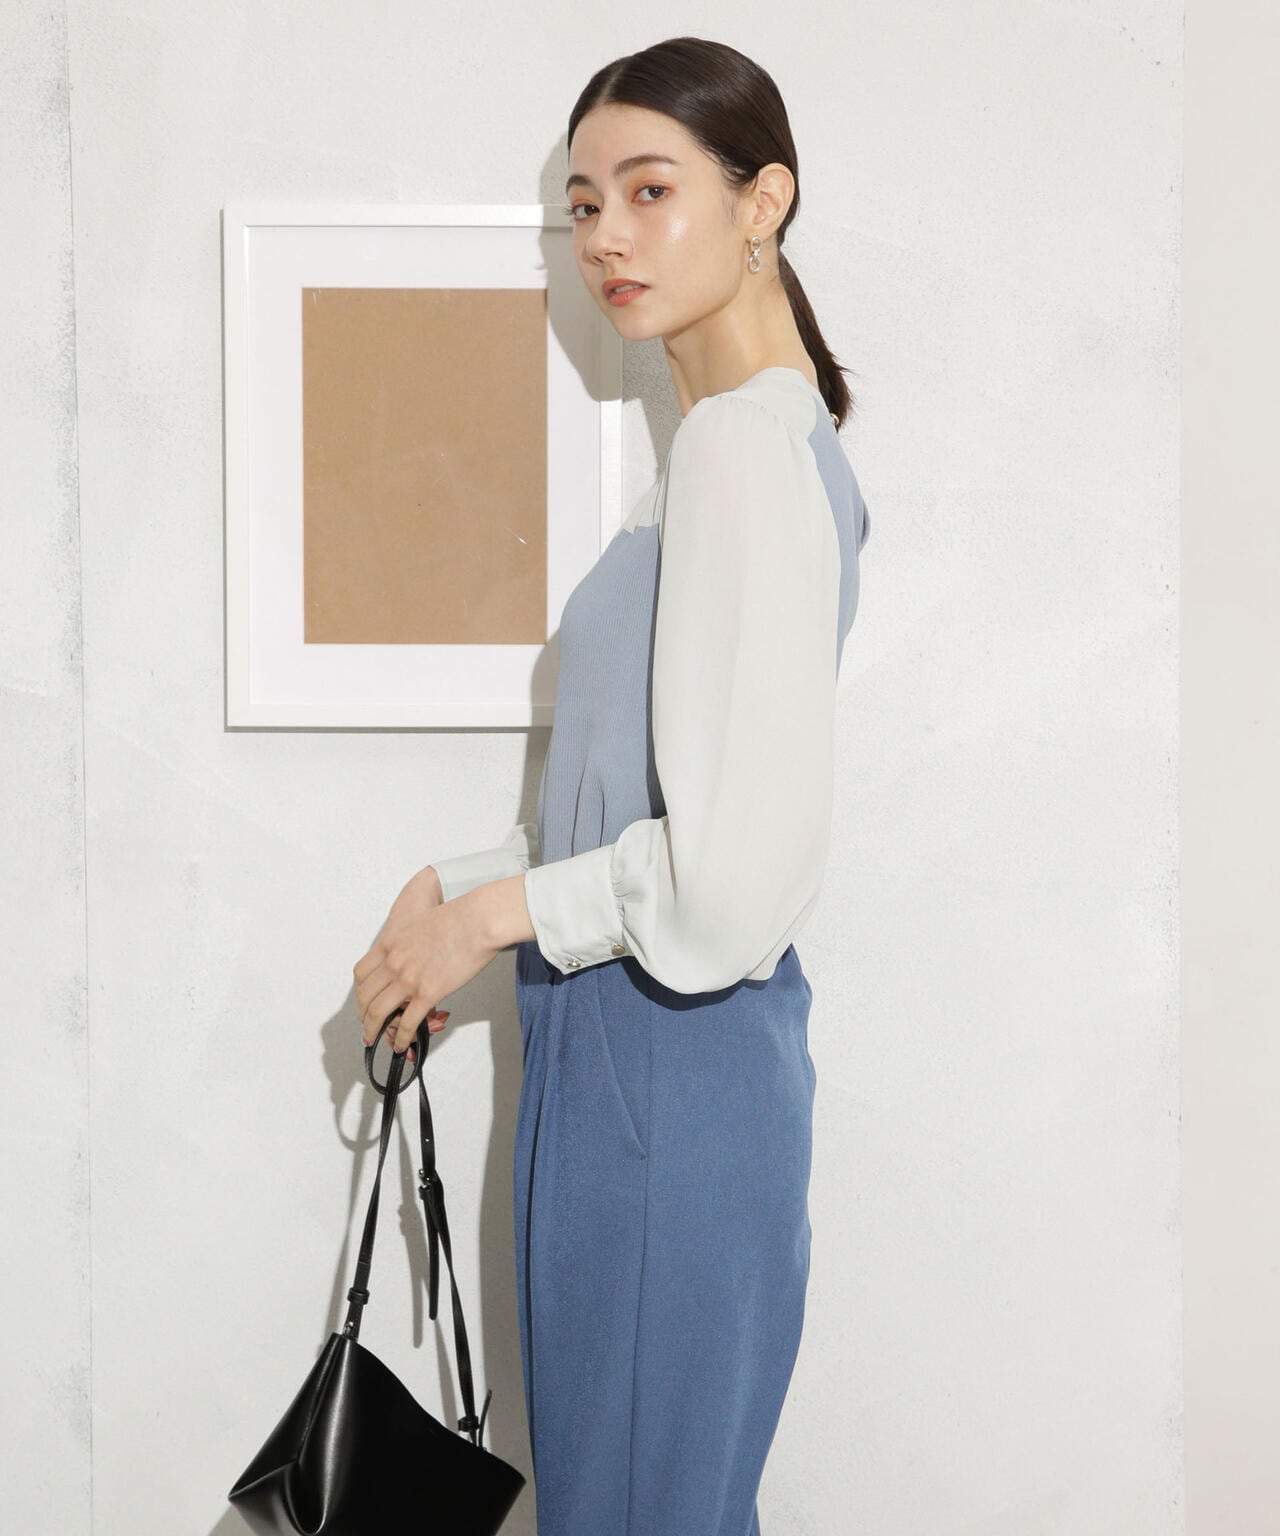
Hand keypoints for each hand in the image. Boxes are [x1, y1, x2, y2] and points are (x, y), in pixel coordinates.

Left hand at [353, 865, 500, 1058]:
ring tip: (374, 1041)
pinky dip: (401, 1038)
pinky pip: (407, 1023)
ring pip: (378, 1013)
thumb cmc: (459, 917)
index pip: (362, 973)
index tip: (364, 1000)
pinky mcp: (427, 992)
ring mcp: (408, 978)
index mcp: (390, 943)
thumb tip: (417, 954)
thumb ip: (412, 942)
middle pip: (365, 996)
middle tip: (366, 1026)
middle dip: (363, 1015)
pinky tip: (402, 1045)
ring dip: (373, 1031)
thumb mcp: (422, 924)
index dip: (360, 991)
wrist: (477, 920)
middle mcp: (393, 962)